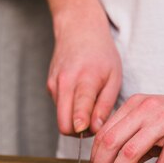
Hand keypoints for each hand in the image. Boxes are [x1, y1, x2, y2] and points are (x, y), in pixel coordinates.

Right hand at [49, 10, 121, 135]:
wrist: (78, 30)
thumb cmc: (101, 53)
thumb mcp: (114, 77)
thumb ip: (105, 104)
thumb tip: (96, 128)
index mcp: (86, 79)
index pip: (79, 109)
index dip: (81, 126)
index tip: (85, 132)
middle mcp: (65, 83)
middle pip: (63, 123)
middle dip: (78, 132)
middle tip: (94, 127)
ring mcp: (54, 84)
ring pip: (60, 118)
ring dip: (74, 121)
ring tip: (90, 109)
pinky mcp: (49, 86)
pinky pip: (59, 108)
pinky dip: (69, 110)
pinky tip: (79, 96)